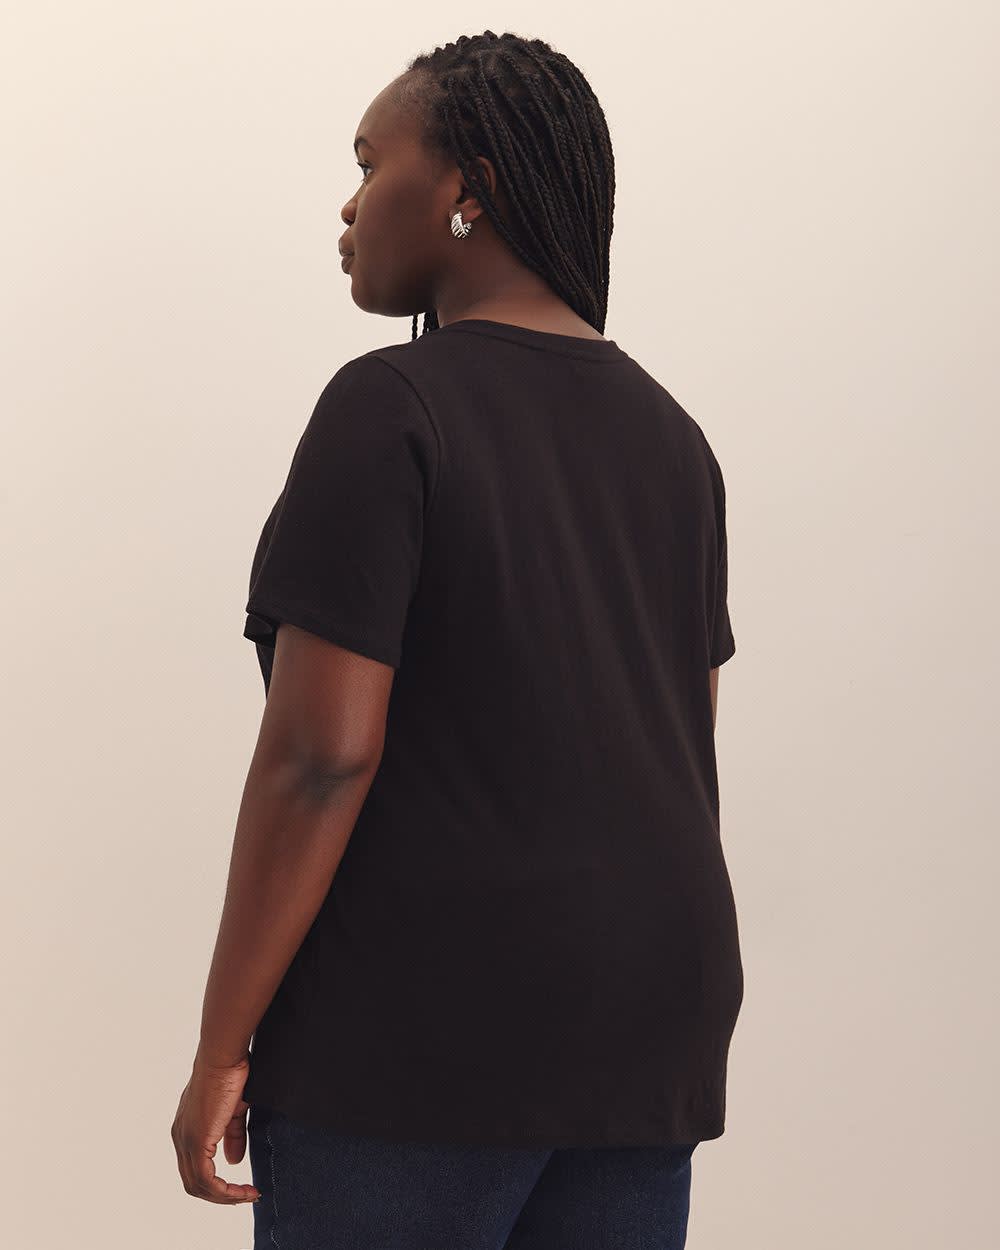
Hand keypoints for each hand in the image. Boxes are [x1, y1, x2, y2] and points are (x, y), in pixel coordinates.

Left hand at [171, 1051, 261, 1203]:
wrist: (223, 1056)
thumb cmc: (229, 1072)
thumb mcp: (233, 1110)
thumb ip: (232, 1135)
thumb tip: (233, 1160)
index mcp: (186, 1128)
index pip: (195, 1167)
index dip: (217, 1182)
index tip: (241, 1185)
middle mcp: (180, 1137)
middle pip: (194, 1182)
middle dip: (221, 1195)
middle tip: (246, 1195)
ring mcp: (185, 1141)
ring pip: (199, 1185)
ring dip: (225, 1196)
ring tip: (249, 1194)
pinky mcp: (196, 1142)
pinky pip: (207, 1180)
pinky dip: (225, 1191)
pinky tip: (242, 1190)